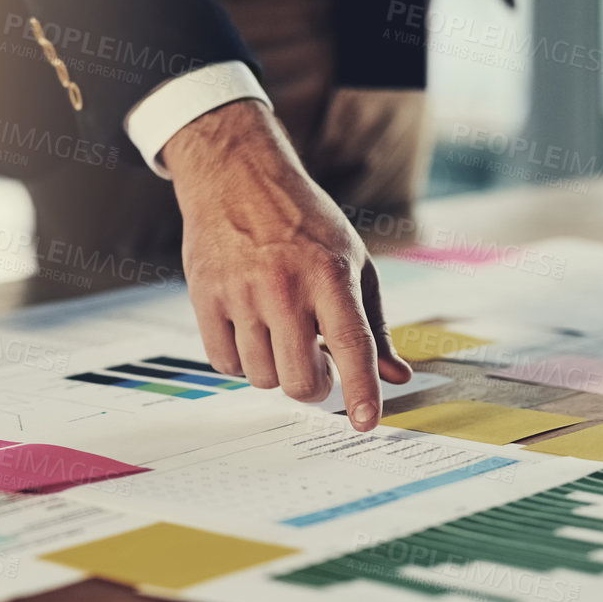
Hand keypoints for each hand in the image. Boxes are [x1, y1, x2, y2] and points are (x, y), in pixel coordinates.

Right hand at [163, 100, 411, 429]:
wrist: (236, 177)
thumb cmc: (302, 221)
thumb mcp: (352, 261)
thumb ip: (373, 324)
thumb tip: (397, 377)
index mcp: (330, 275)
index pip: (352, 347)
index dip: (363, 392)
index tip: (366, 424)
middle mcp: (285, 286)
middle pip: (300, 380)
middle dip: (312, 386)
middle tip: (313, 364)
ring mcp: (241, 293)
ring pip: (261, 377)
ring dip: (274, 369)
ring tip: (278, 336)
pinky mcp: (206, 296)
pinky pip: (224, 362)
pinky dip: (240, 360)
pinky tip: (249, 333)